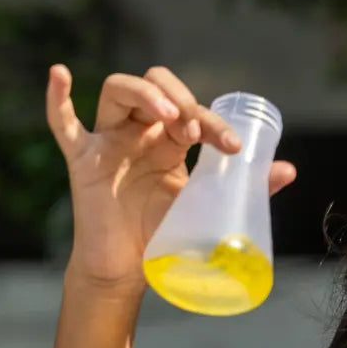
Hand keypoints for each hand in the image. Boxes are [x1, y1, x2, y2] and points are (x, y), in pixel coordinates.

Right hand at [46, 64, 296, 295]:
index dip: (212, 122)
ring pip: (118, 92)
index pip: (190, 113)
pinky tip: (61, 74)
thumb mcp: (208, 208)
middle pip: (155, 88)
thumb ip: (244, 188)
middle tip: (195, 127)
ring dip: (145, 94)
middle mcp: (139, 133)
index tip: (232, 147)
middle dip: (180, 99)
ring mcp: (109, 142)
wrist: (129, 273)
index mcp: (170, 142)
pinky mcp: (83, 160)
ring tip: (170, 115)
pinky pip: (63, 124)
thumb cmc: (165, 238)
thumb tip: (289, 170)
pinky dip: (58, 99)